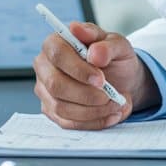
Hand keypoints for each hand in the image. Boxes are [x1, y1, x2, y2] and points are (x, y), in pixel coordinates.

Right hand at [32, 22, 156, 129]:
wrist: (121, 79)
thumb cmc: (113, 58)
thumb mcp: (118, 45)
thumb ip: (107, 45)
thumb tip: (95, 53)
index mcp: (55, 42)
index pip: (57, 54)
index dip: (78, 69)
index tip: (101, 80)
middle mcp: (44, 66)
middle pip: (55, 84)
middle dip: (86, 95)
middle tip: (110, 96)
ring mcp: (45, 90)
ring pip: (61, 107)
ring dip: (92, 110)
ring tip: (116, 105)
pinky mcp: (52, 110)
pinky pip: (68, 122)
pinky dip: (93, 122)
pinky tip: (111, 115)